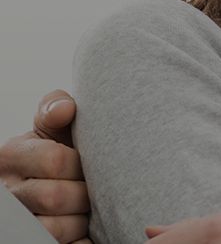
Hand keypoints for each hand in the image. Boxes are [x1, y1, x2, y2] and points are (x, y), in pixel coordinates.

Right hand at [0, 90, 89, 243]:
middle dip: (84, 194)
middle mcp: (7, 191)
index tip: (87, 165)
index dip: (81, 164)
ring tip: (86, 211)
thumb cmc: (58, 152)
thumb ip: (55, 110)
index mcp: (9, 156)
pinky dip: (82, 242)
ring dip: (82, 221)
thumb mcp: (52, 129)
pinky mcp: (32, 241)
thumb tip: (65, 109)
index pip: (55, 160)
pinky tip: (88, 233)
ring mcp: (17, 221)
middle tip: (93, 190)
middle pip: (55, 196)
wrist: (50, 184)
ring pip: (56, 228)